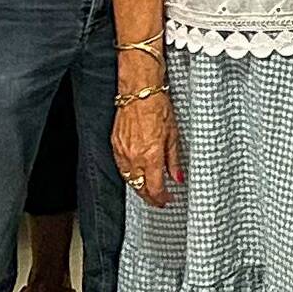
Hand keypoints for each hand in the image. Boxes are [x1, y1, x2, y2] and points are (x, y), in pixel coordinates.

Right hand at [114, 85, 182, 206]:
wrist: (140, 92)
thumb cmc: (158, 107)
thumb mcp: (173, 135)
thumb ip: (174, 160)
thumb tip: (178, 178)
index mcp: (151, 156)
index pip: (154, 188)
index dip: (161, 198)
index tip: (167, 200)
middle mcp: (134, 157)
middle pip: (140, 187)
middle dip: (150, 197)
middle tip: (159, 200)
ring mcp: (122, 151)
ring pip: (129, 179)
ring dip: (139, 187)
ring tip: (149, 189)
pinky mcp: (115, 144)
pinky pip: (121, 166)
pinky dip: (129, 174)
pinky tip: (136, 173)